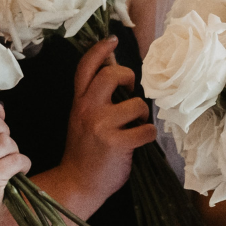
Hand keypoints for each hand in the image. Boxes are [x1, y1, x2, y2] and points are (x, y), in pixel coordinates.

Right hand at [53, 37, 156, 212]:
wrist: (77, 184)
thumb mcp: (82, 119)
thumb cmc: (85, 152)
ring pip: (136, 104)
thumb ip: (95, 99)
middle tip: (132, 90)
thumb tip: (114, 71)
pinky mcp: (116, 143)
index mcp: (78, 102)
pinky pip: (146, 130)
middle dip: (129, 78)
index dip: (99, 50)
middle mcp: (87, 109)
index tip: (112, 40)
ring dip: (143, 115)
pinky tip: (140, 142)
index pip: (86, 67)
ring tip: (136, 126)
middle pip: (111, 75)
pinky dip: (148, 135)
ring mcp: (101, 126)